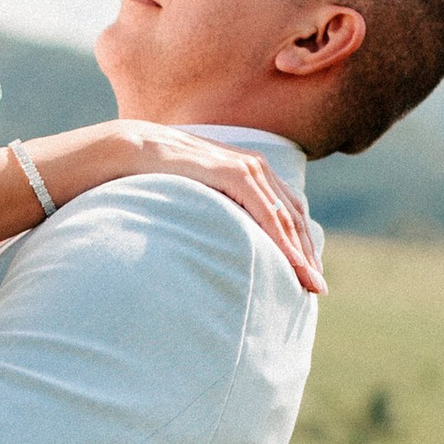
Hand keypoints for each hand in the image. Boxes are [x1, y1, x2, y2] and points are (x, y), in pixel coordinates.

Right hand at [90, 124, 323, 295]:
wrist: (126, 153)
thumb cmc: (152, 180)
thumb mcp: (194, 198)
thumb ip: (214, 211)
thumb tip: (217, 245)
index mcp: (246, 172)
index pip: (285, 211)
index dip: (300, 244)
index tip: (306, 277)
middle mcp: (252, 167)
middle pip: (293, 215)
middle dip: (307, 253)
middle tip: (317, 289)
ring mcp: (244, 167)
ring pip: (285, 215)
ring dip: (300, 252)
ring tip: (309, 284)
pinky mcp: (232, 172)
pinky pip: (266, 210)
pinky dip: (282, 239)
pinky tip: (291, 263)